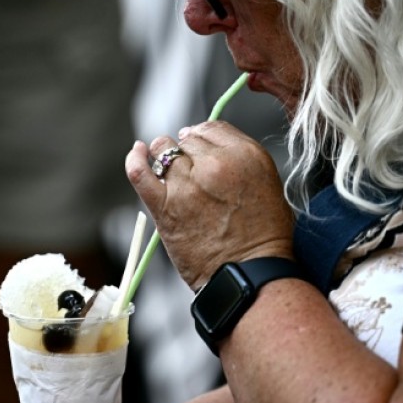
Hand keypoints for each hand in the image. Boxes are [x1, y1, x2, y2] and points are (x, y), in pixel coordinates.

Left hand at [126, 121, 294, 287]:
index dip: (203, 137)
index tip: (200, 147)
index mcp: (246, 155)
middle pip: (189, 139)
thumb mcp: (268, 184)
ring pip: (164, 150)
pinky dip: (135, 159)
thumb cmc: (265, 237)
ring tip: (167, 165)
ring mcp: (187, 184)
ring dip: (164, 155)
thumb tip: (210, 147)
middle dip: (188, 150)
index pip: (212, 128)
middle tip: (192, 169)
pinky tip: (137, 153)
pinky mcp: (165, 206)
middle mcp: (215, 164)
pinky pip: (140, 171)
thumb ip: (241, 160)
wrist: (249, 274)